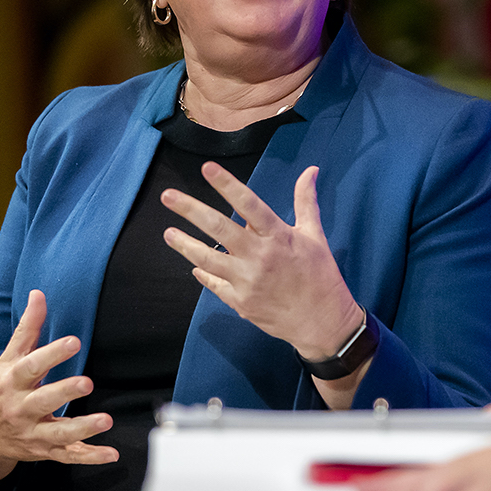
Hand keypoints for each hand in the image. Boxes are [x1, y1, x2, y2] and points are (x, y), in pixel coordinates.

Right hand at [0, 290, 117, 483]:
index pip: (31, 366)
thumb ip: (27, 328)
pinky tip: (111, 454)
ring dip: (82, 428)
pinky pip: (69, 456)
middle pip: (43, 400)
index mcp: (11, 382)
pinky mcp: (45, 451)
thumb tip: (39, 294)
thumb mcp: (8, 359)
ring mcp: (33, 432)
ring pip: (58, 433)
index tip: (73, 341)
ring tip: (105, 420)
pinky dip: (90, 456)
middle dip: (64, 392)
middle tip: (86, 382)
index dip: (52, 354)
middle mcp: (20, 409)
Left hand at [161, 163, 361, 363]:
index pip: (249, 204)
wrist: (323, 322)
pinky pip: (215, 284)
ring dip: (185, 244)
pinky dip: (203, 273)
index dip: (227, 185)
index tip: (207, 168)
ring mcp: (247, 281)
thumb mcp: (315, 235)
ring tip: (168, 232)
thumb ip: (305, 201)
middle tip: (167, 196)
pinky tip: (193, 263)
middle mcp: (260, 256)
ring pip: (208, 258)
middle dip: (190, 210)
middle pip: (219, 228)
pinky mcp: (241, 302)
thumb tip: (309, 170)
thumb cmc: (320, 275)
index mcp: (279, 236)